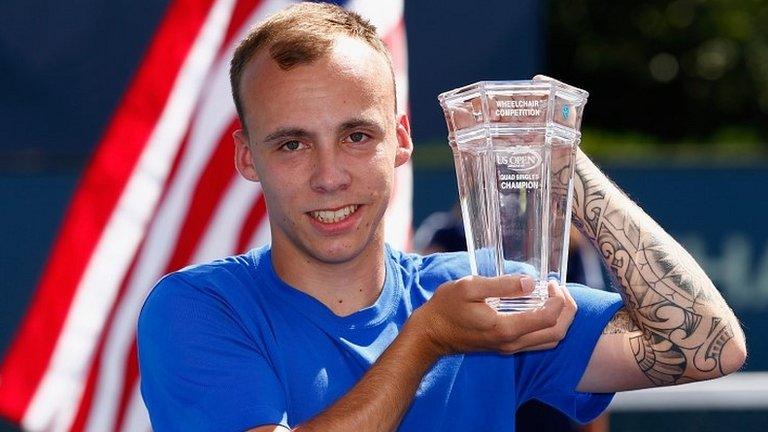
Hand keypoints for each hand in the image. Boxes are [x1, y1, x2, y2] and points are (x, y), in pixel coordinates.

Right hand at [409, 275, 576, 357]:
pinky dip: (549, 326)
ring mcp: (509, 348)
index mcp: (505, 328)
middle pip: (557, 333)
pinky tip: (540, 308)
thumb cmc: (446, 307)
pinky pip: (539, 342)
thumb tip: (530, 282)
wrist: (430, 334)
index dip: (558, 299)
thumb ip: (501, 284)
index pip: (548, 318)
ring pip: (551, 341)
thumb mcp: (469, 287)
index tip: (551, 283)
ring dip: (561, 320)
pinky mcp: (506, 347)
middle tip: (559, 289)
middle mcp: (512, 343)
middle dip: (567, 310)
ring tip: (555, 297)